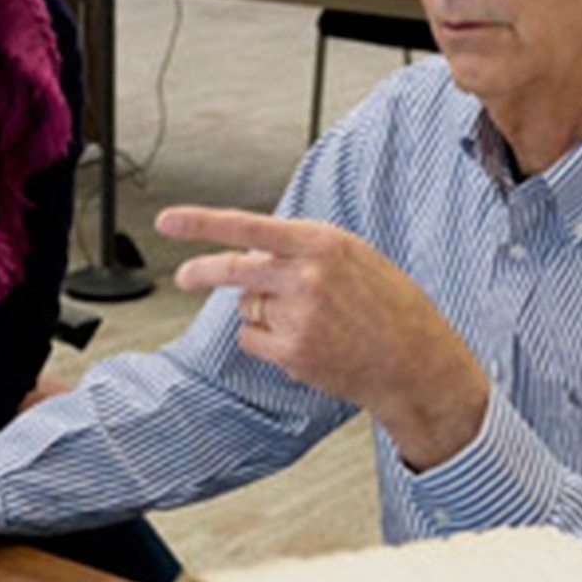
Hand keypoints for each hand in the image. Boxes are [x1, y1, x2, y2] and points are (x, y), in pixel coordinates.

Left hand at [158, 205, 488, 470]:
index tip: (166, 221)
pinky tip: (306, 343)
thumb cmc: (387, 303)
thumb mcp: (352, 257)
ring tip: (310, 321)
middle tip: (184, 278)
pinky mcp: (292, 353)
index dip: (202, 223)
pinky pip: (253, 339)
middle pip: (232, 271)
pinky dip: (267, 342)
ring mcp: (298, 317)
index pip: (249, 227)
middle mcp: (306, 277)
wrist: (415, 360)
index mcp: (322, 243)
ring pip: (247, 308)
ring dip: (263, 312)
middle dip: (200, 273)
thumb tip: (248, 256)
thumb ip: (301, 250)